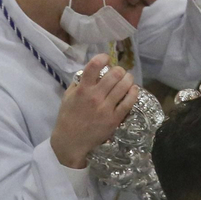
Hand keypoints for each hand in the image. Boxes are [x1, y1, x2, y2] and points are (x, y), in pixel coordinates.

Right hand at [50, 54, 139, 169]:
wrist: (70, 142)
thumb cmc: (67, 118)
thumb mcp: (68, 97)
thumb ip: (79, 83)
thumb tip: (91, 72)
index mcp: (82, 90)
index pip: (94, 66)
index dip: (103, 58)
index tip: (106, 59)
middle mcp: (95, 97)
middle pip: (115, 74)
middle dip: (119, 69)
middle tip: (118, 72)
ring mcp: (106, 108)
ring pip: (124, 85)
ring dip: (128, 78)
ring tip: (127, 79)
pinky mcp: (114, 119)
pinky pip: (129, 102)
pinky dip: (133, 92)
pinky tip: (132, 89)